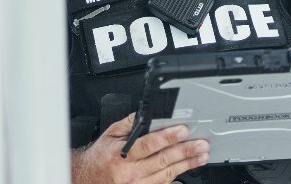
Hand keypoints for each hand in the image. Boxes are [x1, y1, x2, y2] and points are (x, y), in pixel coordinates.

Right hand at [71, 113, 208, 183]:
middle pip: (162, 160)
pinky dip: (178, 174)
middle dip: (184, 151)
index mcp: (121, 155)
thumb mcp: (110, 134)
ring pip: (167, 173)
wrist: (89, 178)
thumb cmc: (100, 157)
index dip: (167, 137)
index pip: (148, 145)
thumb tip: (146, 114)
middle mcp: (130, 172)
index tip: (182, 131)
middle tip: (200, 144)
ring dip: (187, 164)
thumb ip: (129, 124)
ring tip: (201, 155)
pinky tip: (188, 166)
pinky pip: (163, 183)